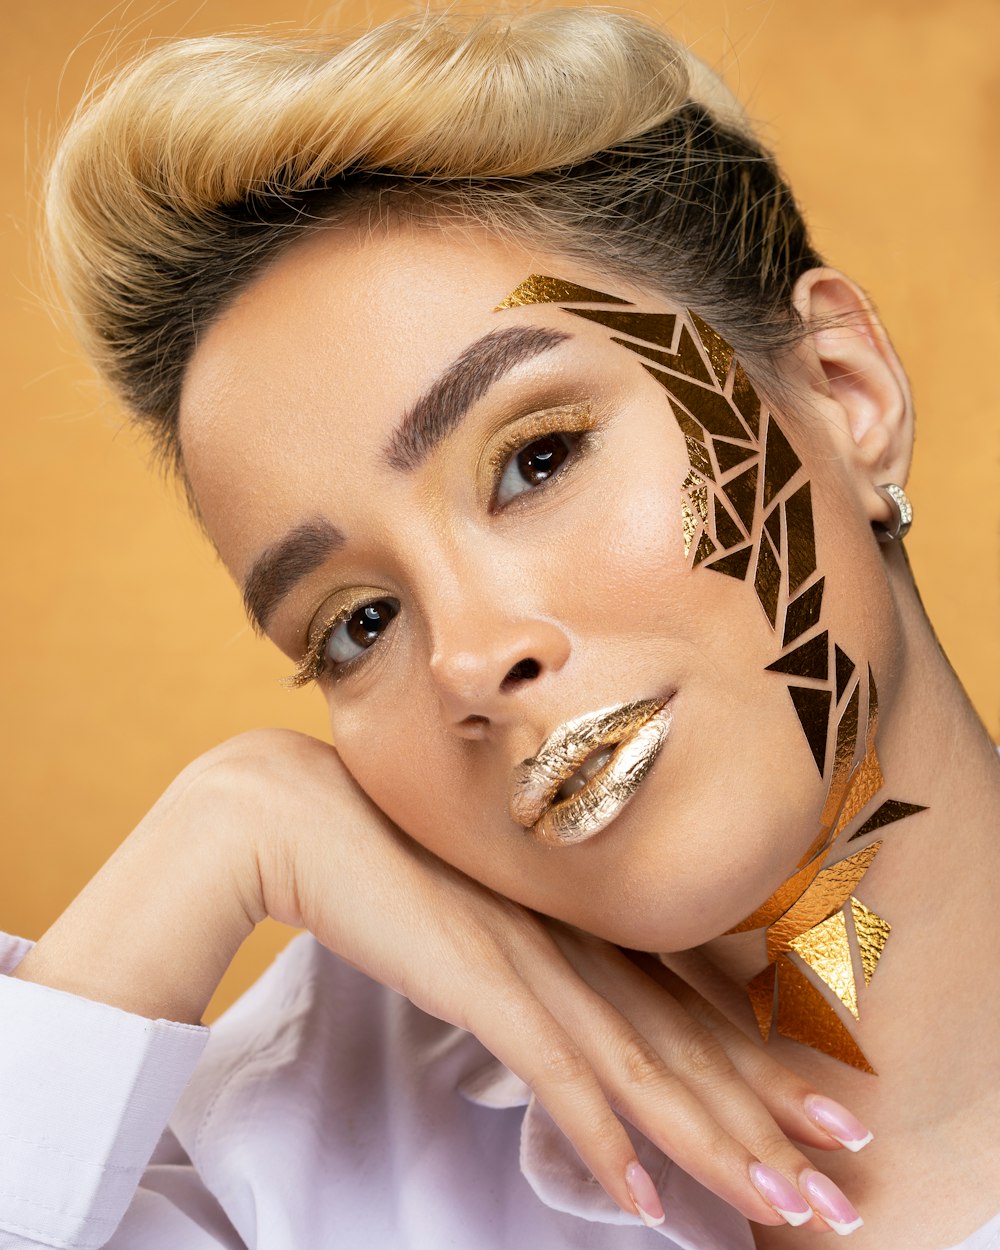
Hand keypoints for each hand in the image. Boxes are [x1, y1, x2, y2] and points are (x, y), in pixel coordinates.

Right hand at [222, 728, 862, 1231]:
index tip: (820, 1109)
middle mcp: (573, 939)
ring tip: (787, 1205)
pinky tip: (645, 1197)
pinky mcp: (480, 980)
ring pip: (648, 1067)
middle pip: (689, 1043)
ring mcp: (532, 959)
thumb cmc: (379, 854)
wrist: (298, 812)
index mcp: (575, 920)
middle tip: (842, 1180)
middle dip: (770, 1118)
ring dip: (718, 1144)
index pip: (686, 1006)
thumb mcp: (475, 910)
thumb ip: (523, 952)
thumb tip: (547, 1000)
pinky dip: (602, 1139)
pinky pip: (558, 1073)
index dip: (757, 1065)